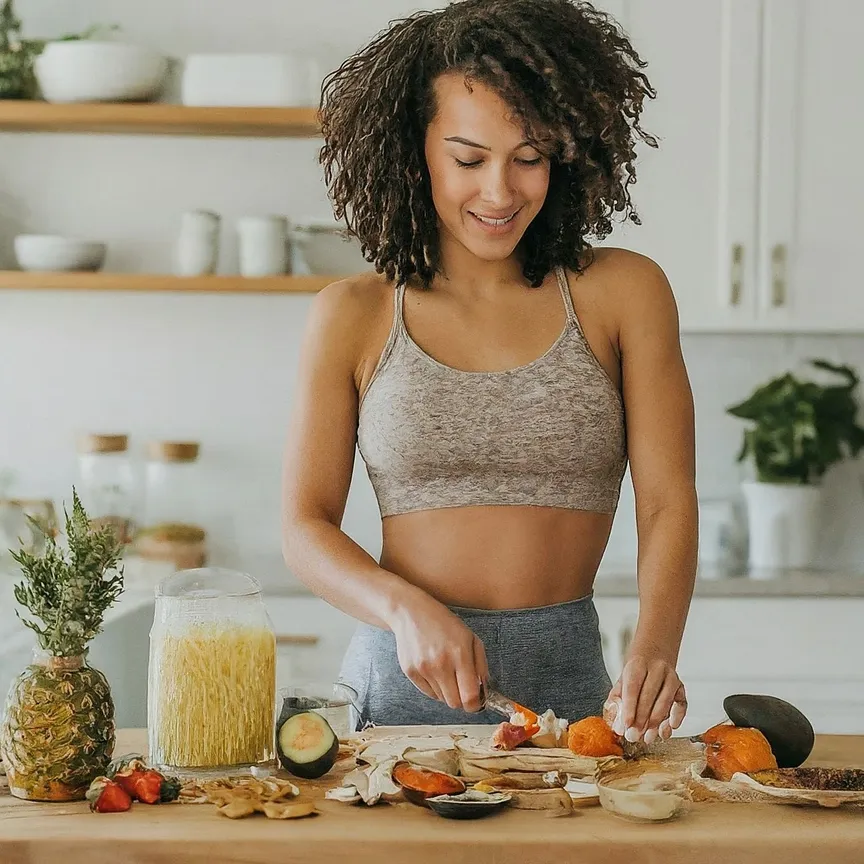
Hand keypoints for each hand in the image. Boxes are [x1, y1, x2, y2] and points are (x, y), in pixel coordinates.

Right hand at [389, 593, 488, 712]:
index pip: (470, 697)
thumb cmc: (444, 624)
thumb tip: (483, 691)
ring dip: (448, 692)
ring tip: (447, 672)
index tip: (477, 700)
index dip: (476, 704)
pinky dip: (435, 687)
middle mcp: (440, 664)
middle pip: (455, 703)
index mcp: (460, 654)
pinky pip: (428, 693)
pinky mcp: (410, 672)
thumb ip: (481, 665)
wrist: (411, 612)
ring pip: (442, 699)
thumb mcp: (470, 638)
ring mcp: (423, 669)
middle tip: (462, 686)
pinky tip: (434, 670)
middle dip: (462, 699)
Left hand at [604, 652, 686, 744]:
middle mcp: (657, 668)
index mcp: (638, 665)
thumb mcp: (621, 681)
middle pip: (649, 694)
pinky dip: (677, 716)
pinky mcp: (681, 687)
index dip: (629, 707)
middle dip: (642, 718)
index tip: (626, 725)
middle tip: (635, 736)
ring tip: (648, 738)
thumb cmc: (635, 673)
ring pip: (666, 700)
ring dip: (657, 721)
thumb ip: (616, 701)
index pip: (633, 686)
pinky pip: (682, 703)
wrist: (654, 654)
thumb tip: (617, 725)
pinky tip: (670, 727)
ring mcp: (671, 677)